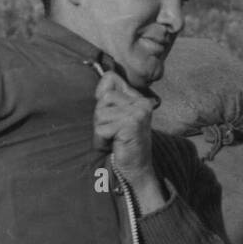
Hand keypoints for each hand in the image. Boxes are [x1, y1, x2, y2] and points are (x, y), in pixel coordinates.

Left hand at [93, 70, 164, 210]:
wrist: (137, 170)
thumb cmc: (122, 144)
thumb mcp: (115, 116)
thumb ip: (109, 96)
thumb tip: (105, 74)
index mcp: (139, 98)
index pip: (110, 78)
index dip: (102, 96)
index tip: (111, 116)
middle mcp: (142, 102)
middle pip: (103, 98)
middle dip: (100, 118)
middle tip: (113, 133)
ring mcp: (138, 112)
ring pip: (100, 113)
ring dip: (101, 131)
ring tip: (114, 140)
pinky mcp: (131, 124)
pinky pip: (101, 129)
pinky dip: (102, 141)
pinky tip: (115, 146)